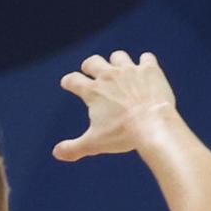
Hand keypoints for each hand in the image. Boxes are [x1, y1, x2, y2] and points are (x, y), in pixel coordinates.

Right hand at [54, 51, 178, 161]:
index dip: (68, 82)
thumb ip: (74, 148)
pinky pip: (146, 58)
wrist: (153, 125)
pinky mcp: (149, 70)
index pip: (73, 80)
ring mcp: (129, 70)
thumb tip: (57, 153)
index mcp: (93, 91)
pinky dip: (146, 62)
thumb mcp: (96, 143)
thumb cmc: (123, 134)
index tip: (68, 83)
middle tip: (90, 70)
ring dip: (117, 62)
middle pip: (93, 62)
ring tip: (119, 69)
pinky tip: (146, 69)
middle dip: (89, 66)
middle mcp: (109, 76)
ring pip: (118, 57)